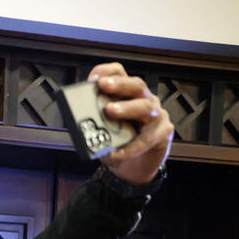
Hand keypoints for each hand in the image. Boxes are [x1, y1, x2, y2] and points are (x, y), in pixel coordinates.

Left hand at [89, 62, 173, 184]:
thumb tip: (76, 120)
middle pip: (136, 85)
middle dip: (119, 84)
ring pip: (146, 107)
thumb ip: (92, 122)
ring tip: (110, 111)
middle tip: (103, 86)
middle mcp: (144, 99)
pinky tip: (117, 153)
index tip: (94, 78)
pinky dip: (131, 147)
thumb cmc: (116, 143)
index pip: (120, 74)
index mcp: (127, 95)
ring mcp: (156, 115)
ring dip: (127, 108)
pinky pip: (147, 139)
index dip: (107, 72)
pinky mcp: (162, 133)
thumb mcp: (101, 130)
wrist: (132, 167)